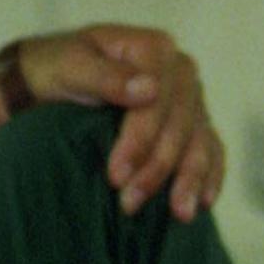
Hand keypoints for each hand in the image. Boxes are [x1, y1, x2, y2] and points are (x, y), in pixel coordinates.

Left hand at [8, 24, 225, 219]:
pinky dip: (210, 176)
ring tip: (179, 214)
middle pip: (181, 124)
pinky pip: (211, 149)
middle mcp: (181, 71)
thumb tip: (149, 90)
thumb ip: (105, 76)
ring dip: (190, 180)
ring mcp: (191, 98)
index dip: (140, 139)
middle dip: (158, 167)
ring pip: (200, 140)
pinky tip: (203, 202)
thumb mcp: (69, 66)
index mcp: (155, 48)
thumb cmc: (58, 69)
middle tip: (130, 202)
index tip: (116, 175)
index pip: (157, 99)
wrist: (52, 79)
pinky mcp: (193, 122)